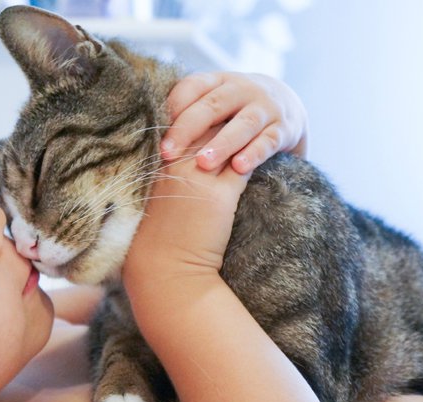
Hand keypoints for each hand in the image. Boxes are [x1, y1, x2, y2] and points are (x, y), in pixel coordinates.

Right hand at [124, 125, 249, 282]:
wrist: (163, 268)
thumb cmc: (155, 236)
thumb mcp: (155, 195)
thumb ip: (166, 173)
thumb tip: (185, 159)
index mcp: (157, 163)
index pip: (182, 123)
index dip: (200, 115)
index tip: (214, 112)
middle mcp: (175, 164)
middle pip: (206, 125)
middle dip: (224, 117)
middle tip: (242, 113)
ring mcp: (197, 177)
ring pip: (227, 140)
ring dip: (242, 133)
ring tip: (258, 128)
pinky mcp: (220, 196)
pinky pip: (244, 165)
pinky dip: (256, 156)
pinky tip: (266, 153)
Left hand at [160, 72, 306, 173]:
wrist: (287, 108)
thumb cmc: (233, 112)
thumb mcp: (213, 105)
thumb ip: (187, 113)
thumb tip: (145, 134)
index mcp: (218, 80)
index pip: (191, 87)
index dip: (172, 108)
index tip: (154, 134)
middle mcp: (242, 89)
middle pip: (213, 105)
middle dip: (187, 130)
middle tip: (167, 154)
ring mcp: (265, 107)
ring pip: (242, 124)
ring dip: (221, 143)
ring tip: (203, 163)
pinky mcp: (283, 128)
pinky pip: (268, 141)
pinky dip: (254, 153)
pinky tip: (239, 167)